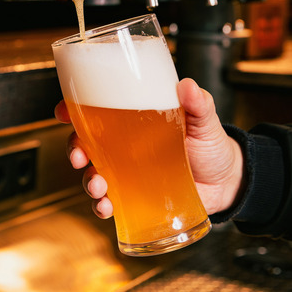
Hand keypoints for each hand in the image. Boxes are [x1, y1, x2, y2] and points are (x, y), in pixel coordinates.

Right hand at [54, 77, 244, 218]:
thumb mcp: (205, 119)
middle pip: (84, 142)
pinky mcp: (134, 196)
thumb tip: (187, 86)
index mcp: (133, 119)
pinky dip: (101, 205)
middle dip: (73, 148)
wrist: (228, 182)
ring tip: (98, 185)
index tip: (63, 111)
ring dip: (87, 180)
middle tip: (78, 155)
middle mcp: (123, 145)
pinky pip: (108, 201)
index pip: (95, 110)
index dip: (73, 109)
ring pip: (92, 173)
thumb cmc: (211, 145)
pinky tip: (106, 207)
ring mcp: (126, 171)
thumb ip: (198, 103)